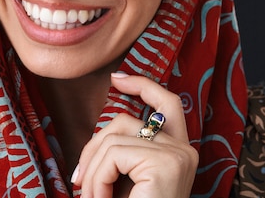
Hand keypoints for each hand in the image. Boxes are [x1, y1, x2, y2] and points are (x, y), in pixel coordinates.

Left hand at [72, 73, 198, 197]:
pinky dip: (98, 178)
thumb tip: (101, 132)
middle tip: (80, 179)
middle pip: (127, 121)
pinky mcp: (165, 164)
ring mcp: (177, 155)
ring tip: (92, 197)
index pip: (168, 103)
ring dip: (93, 172)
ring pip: (113, 139)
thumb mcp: (130, 178)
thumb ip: (126, 152)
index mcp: (180, 152)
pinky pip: (114, 155)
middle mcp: (184, 150)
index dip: (143, 85)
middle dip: (94, 146)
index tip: (116, 78)